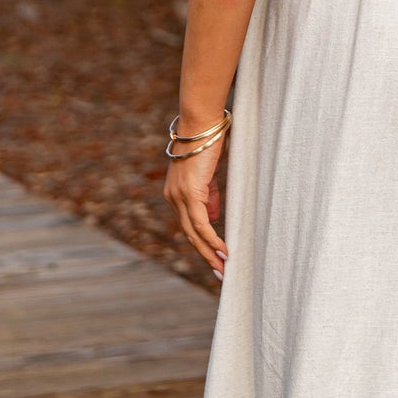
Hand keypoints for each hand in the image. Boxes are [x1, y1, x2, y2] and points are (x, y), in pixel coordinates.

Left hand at [164, 140, 227, 278]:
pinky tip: (224, 251)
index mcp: (176, 193)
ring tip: (224, 269)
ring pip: (194, 233)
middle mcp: (173, 197)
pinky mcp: (190, 193)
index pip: (189, 224)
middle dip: (205, 256)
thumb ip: (210, 195)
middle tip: (220, 273)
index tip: (215, 258)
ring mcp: (180, 196)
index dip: (202, 243)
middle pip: (189, 234)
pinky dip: (212, 239)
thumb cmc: (208, 141)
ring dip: (210, 253)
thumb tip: (214, 217)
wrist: (201, 123)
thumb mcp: (209, 174)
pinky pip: (201, 223)